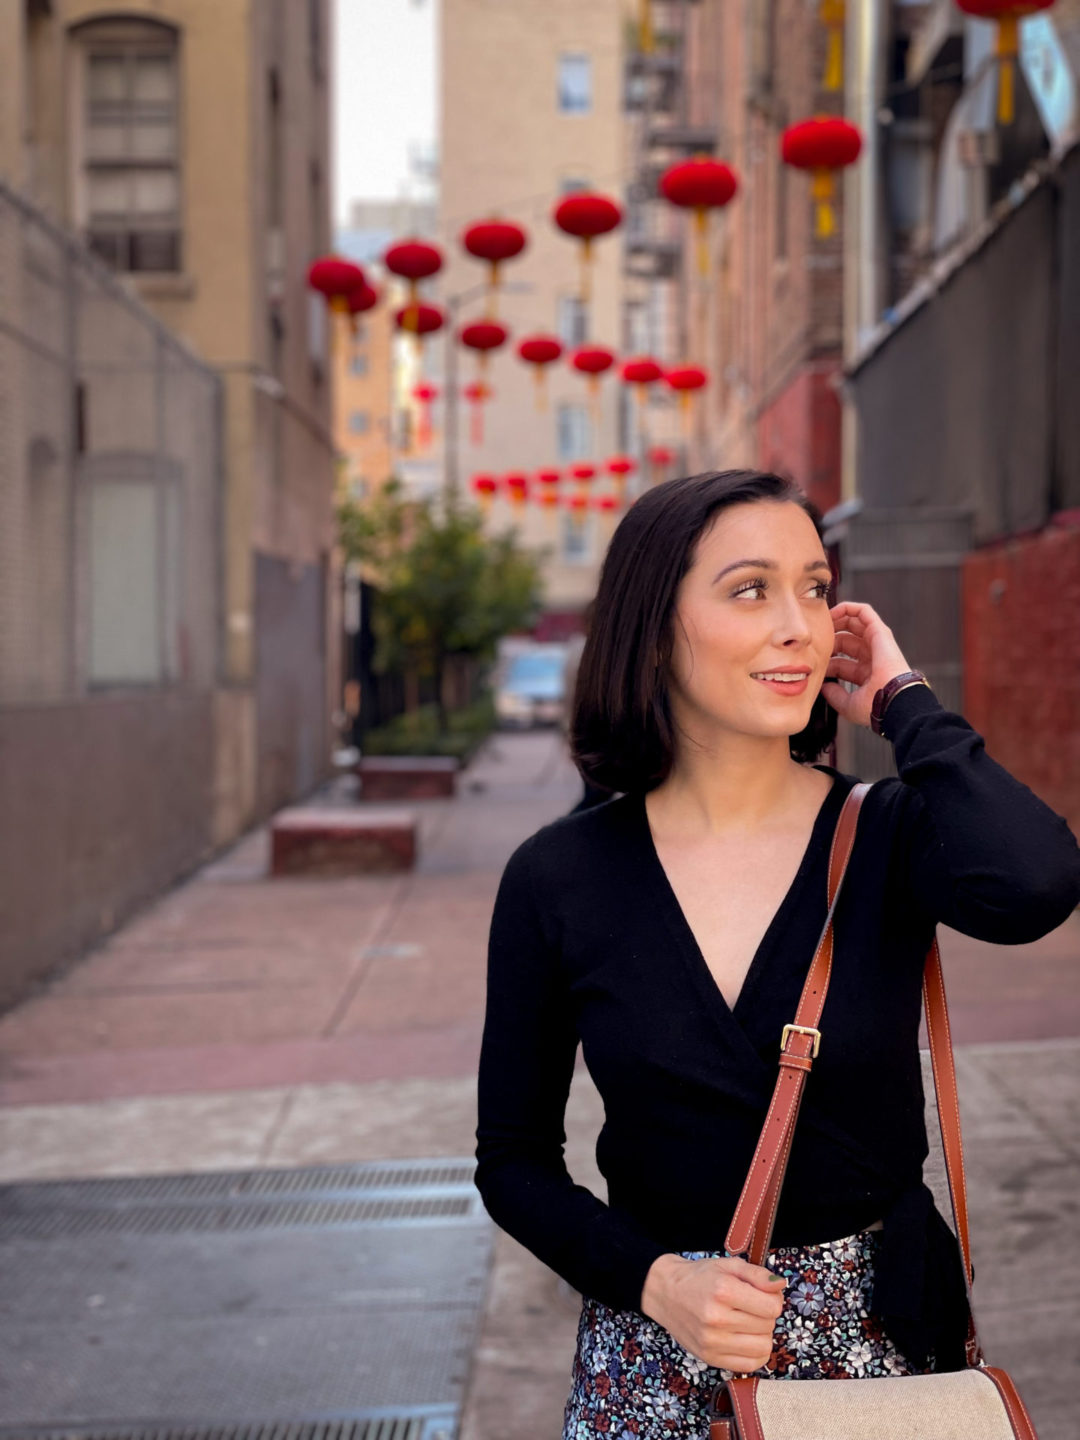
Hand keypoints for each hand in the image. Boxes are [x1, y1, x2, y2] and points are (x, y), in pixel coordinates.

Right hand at [640, 1253, 786, 1371]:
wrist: (666, 1293)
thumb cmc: (699, 1277)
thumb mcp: (728, 1265)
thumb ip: (757, 1274)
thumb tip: (781, 1284)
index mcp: (724, 1291)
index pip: (772, 1306)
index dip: (773, 1299)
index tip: (762, 1294)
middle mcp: (717, 1319)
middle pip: (768, 1326)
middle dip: (765, 1315)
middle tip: (750, 1306)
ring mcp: (712, 1342)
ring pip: (763, 1347)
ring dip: (762, 1335)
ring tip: (748, 1323)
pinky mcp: (709, 1358)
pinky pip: (749, 1365)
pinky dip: (754, 1353)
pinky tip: (745, 1339)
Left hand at [820, 601, 913, 728]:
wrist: (892, 700)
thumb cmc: (875, 706)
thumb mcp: (849, 705)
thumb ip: (835, 695)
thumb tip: (824, 688)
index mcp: (866, 674)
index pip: (841, 662)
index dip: (825, 660)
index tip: (810, 661)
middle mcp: (872, 658)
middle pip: (846, 641)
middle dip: (828, 638)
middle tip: (813, 637)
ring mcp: (877, 644)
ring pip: (855, 624)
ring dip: (837, 619)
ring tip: (820, 619)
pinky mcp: (880, 632)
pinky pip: (864, 613)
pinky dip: (849, 608)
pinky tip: (833, 611)